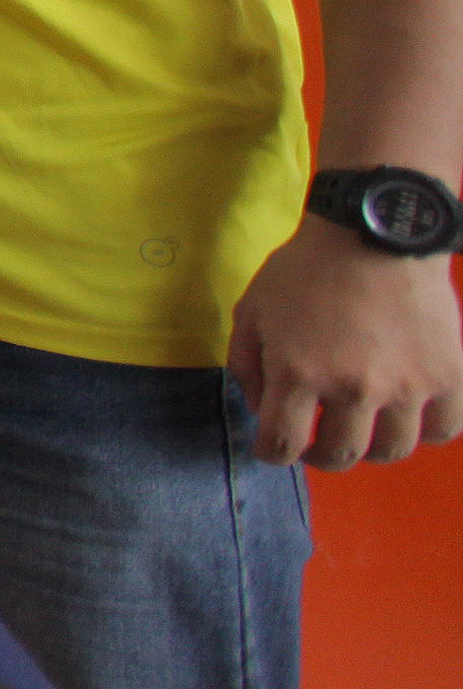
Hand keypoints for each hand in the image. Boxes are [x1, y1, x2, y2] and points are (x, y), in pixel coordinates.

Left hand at [227, 211, 462, 465]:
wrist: (373, 233)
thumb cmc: (305, 270)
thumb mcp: (252, 311)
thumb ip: (246, 366)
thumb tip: (262, 410)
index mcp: (297, 373)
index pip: (281, 445)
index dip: (272, 453)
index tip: (274, 445)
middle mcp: (352, 387)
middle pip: (339, 455)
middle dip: (320, 454)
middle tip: (318, 439)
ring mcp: (405, 385)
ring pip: (391, 450)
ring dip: (371, 446)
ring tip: (363, 427)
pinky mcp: (446, 374)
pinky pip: (442, 429)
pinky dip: (425, 430)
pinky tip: (407, 413)